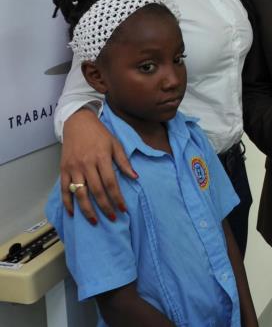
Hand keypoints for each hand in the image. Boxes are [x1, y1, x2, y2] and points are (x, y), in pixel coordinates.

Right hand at [60, 108, 135, 222]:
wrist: (77, 122)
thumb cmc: (99, 134)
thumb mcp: (116, 144)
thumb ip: (124, 162)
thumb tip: (135, 177)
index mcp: (102, 158)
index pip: (111, 183)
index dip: (117, 198)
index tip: (123, 209)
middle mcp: (87, 164)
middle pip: (96, 191)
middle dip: (105, 207)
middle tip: (113, 218)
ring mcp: (73, 168)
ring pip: (80, 193)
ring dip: (87, 210)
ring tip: (95, 221)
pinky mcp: (63, 170)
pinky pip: (64, 190)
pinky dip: (68, 203)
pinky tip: (73, 213)